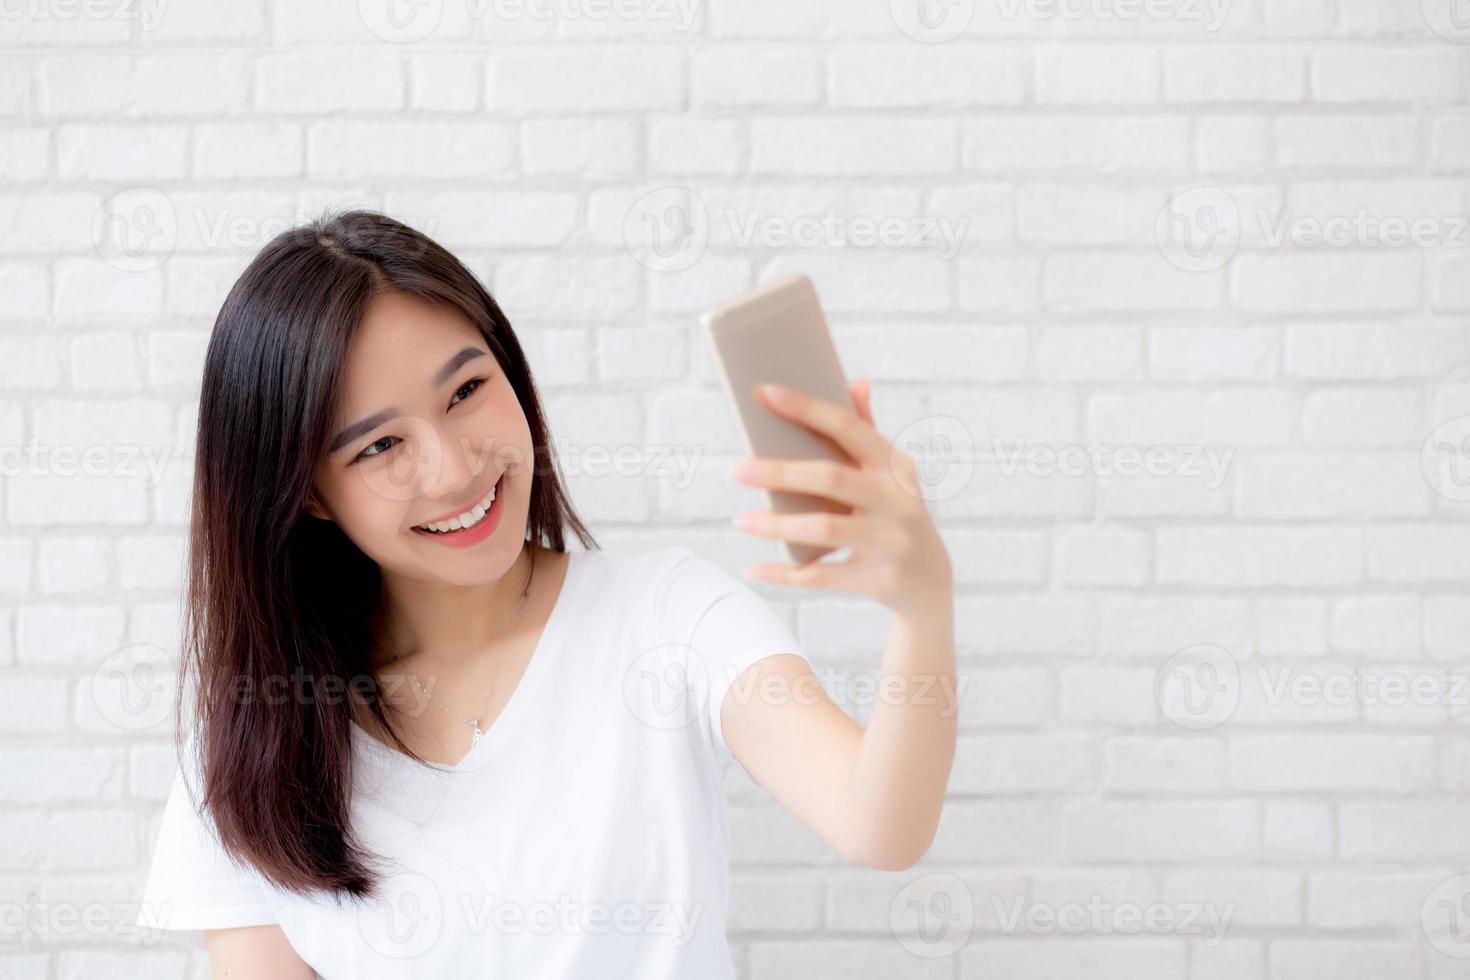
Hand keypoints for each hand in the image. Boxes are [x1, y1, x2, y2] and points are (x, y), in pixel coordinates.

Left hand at [731, 378, 951, 616]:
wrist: (929, 580)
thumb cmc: (895, 513)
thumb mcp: (893, 474)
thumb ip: (869, 432)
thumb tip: (858, 383)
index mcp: (894, 465)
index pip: (848, 427)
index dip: (806, 408)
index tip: (764, 392)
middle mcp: (897, 500)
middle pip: (830, 478)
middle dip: (780, 472)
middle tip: (737, 470)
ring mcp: (890, 541)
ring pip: (824, 529)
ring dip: (776, 525)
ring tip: (740, 520)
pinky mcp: (878, 579)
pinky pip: (822, 576)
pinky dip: (785, 574)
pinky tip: (755, 568)